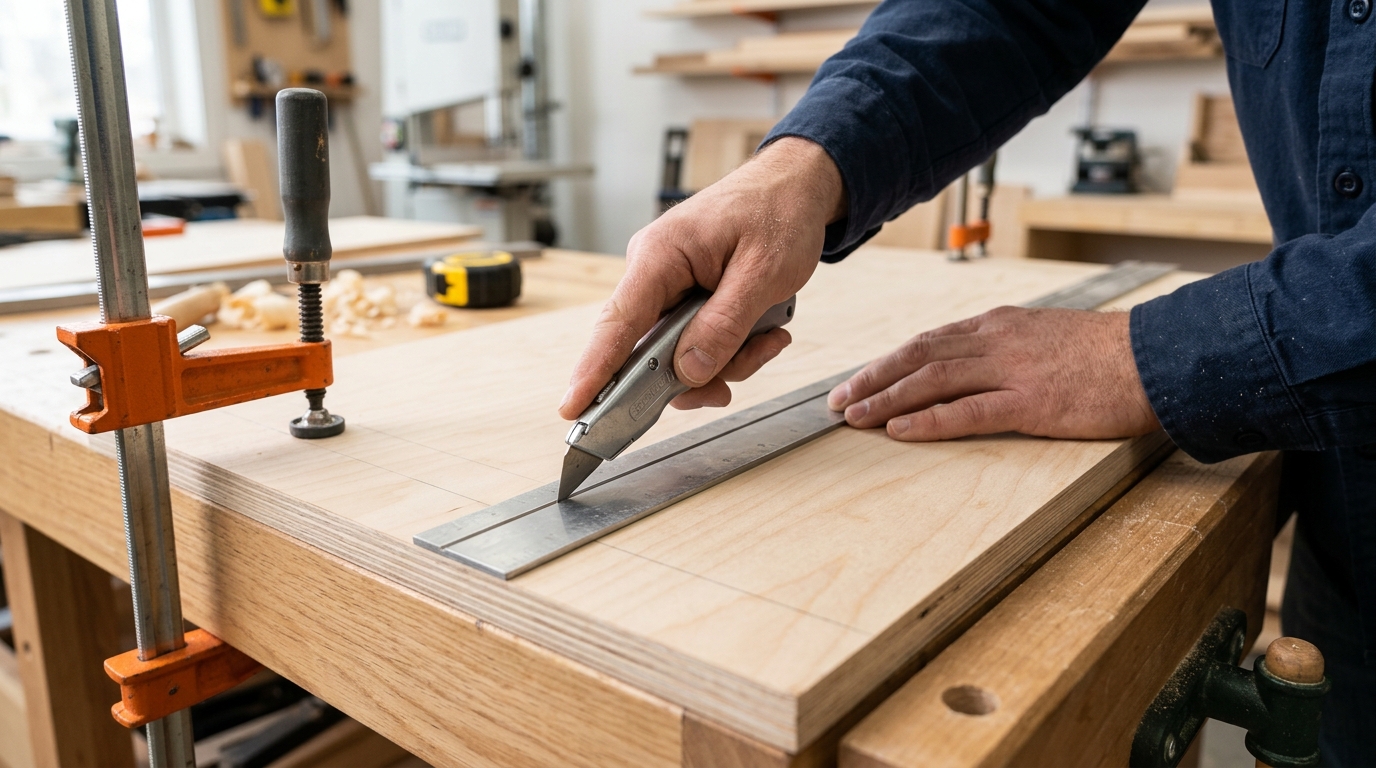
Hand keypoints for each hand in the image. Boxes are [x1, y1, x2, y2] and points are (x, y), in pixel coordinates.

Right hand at [559, 137, 846, 417]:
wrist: (797, 184)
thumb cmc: (780, 212)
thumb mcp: (764, 273)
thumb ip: (724, 325)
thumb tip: (687, 371)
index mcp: (661, 255)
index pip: (618, 322)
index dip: (594, 370)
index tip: (572, 408)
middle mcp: (654, 270)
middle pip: (650, 350)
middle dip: (697, 373)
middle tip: (733, 383)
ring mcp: (669, 284)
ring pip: (680, 352)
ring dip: (727, 358)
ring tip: (768, 337)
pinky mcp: (686, 295)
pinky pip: (697, 339)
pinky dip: (732, 347)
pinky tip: (764, 332)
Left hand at [826, 307, 1159, 440]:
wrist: (1158, 358)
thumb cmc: (1108, 354)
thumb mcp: (1047, 336)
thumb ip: (1007, 347)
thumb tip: (973, 365)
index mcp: (999, 325)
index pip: (928, 341)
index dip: (888, 362)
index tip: (859, 380)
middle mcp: (996, 341)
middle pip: (917, 356)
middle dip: (872, 379)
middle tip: (837, 400)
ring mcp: (1012, 370)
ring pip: (932, 380)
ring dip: (886, 399)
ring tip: (854, 417)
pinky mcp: (1031, 402)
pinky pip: (967, 411)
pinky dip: (928, 421)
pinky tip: (899, 432)